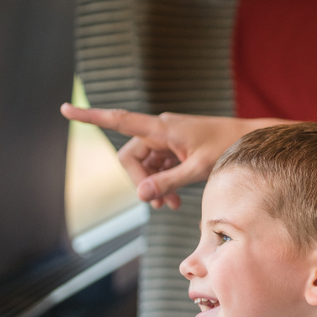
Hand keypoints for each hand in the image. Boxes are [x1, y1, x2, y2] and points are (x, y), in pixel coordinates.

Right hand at [61, 104, 282, 208]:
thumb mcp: (198, 169)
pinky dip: (161, 183)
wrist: (250, 141)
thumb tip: (141, 196)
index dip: (91, 117)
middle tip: (156, 205)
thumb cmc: (228, 148)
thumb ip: (169, 182)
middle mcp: (161, 130)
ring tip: (169, 207)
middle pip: (131, 156)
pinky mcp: (175, 149)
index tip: (65, 110)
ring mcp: (167, 139)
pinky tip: (173, 201)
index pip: (120, 120)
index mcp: (163, 128)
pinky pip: (157, 166)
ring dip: (151, 186)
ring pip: (144, 165)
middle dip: (138, 181)